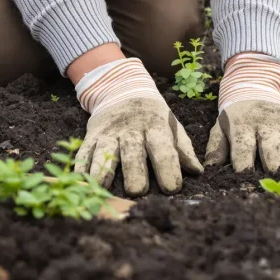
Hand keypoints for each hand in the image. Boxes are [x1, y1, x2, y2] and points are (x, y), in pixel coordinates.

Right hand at [73, 58, 202, 194]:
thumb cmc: (153, 116)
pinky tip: (81, 181)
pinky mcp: (91, 136)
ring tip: (102, 188)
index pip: (164, 150)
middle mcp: (131, 131)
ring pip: (104, 153)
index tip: (172, 188)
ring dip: (102, 171)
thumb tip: (198, 172)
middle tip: (137, 191)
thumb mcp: (172, 127)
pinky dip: (81, 167)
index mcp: (156, 128)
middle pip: (132, 153)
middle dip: (134, 173)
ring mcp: (109, 133)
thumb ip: (183, 150)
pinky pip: (84, 152)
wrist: (122, 88)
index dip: (168, 169)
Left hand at [205, 54, 279, 173]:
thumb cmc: (235, 116)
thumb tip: (209, 170)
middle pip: (272, 147)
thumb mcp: (220, 127)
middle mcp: (267, 127)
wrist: (254, 86)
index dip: (243, 165)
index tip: (245, 181)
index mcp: (244, 127)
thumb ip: (216, 148)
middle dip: (276, 164)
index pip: (243, 148)